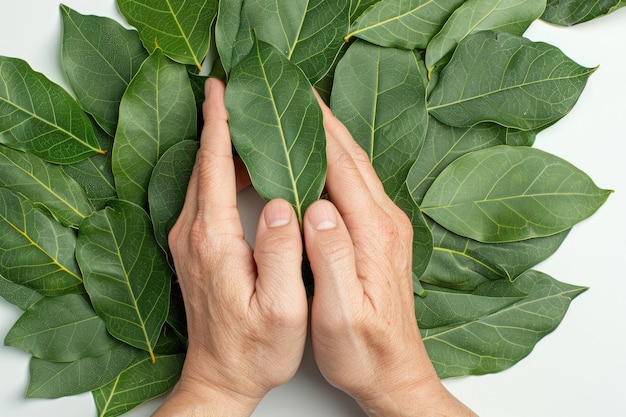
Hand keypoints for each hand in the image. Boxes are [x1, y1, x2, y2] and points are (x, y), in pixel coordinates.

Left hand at [153, 78, 307, 416]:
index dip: (218, 124)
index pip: (214, 166)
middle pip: (203, 163)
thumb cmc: (255, 348)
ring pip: (202, 177)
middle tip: (237, 89)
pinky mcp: (193, 248)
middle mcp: (193, 233)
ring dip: (219, 145)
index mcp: (214, 240)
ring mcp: (189, 240)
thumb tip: (284, 203)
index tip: (221, 87)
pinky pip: (204, 195)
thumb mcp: (282, 307)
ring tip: (243, 117)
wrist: (221, 377)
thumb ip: (281, 252)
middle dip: (218, 122)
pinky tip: (243, 166)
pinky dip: (220, 170)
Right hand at [304, 97, 476, 416]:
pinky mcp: (382, 234)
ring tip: (305, 109)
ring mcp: (386, 225)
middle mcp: (386, 221)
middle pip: (352, 156)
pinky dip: (338, 158)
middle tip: (294, 88)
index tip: (291, 98)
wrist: (395, 371)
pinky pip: (358, 182)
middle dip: (323, 118)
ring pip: (357, 165)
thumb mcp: (339, 313)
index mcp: (373, 234)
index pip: (340, 166)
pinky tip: (323, 153)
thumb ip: (330, 257)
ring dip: (332, 134)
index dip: (315, 129)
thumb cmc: (363, 349)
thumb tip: (316, 207)